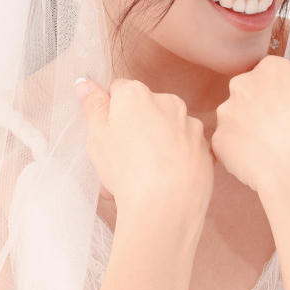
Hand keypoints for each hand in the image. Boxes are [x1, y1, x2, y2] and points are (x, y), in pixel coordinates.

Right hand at [74, 76, 214, 218]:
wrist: (165, 205)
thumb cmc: (126, 169)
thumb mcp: (97, 136)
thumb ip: (93, 106)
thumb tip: (85, 84)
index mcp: (137, 94)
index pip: (119, 91)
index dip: (110, 114)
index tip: (108, 135)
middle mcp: (168, 102)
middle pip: (145, 111)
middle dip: (134, 130)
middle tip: (120, 162)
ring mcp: (190, 125)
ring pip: (166, 131)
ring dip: (154, 147)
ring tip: (141, 178)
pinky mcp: (205, 148)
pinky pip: (184, 149)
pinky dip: (175, 160)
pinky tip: (163, 181)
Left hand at [210, 57, 289, 195]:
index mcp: (270, 69)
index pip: (268, 74)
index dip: (276, 93)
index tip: (285, 108)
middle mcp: (243, 84)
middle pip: (246, 92)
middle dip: (255, 107)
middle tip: (275, 129)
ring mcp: (227, 112)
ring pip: (233, 118)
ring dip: (245, 129)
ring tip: (267, 149)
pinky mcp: (219, 138)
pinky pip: (227, 143)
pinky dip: (238, 152)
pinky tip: (257, 161)